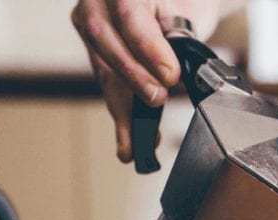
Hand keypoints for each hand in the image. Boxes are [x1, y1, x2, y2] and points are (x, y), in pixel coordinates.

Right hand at [71, 0, 222, 162]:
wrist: (171, 0)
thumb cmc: (180, 0)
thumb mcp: (186, 8)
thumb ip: (179, 33)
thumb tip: (173, 72)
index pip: (129, 17)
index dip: (148, 48)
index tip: (169, 74)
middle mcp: (97, 4)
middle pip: (105, 43)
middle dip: (133, 77)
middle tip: (158, 99)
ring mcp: (91, 28)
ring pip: (104, 71)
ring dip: (124, 110)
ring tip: (140, 143)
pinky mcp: (96, 54)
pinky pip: (108, 87)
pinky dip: (123, 119)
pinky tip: (131, 148)